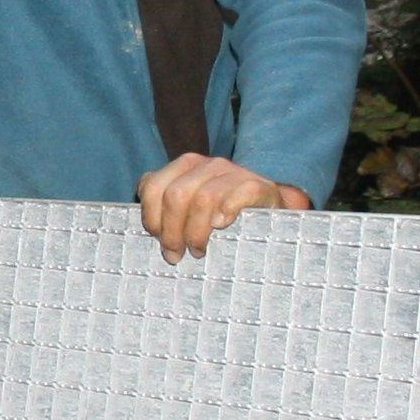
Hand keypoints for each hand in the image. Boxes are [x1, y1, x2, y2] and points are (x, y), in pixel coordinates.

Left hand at [135, 151, 307, 262]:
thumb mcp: (190, 211)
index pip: (153, 186)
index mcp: (184, 167)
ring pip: (204, 197)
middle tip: (176, 255)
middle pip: (176, 195)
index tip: (157, 240)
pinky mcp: (258, 185)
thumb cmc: (222, 217)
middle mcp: (207, 165)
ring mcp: (234, 172)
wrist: (269, 212)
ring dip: (197, 231)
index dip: (151, 217)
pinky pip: (239, 193)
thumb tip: (151, 230)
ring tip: (198, 251)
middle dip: (171, 230)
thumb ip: (166, 211)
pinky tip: (222, 226)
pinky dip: (228, 209)